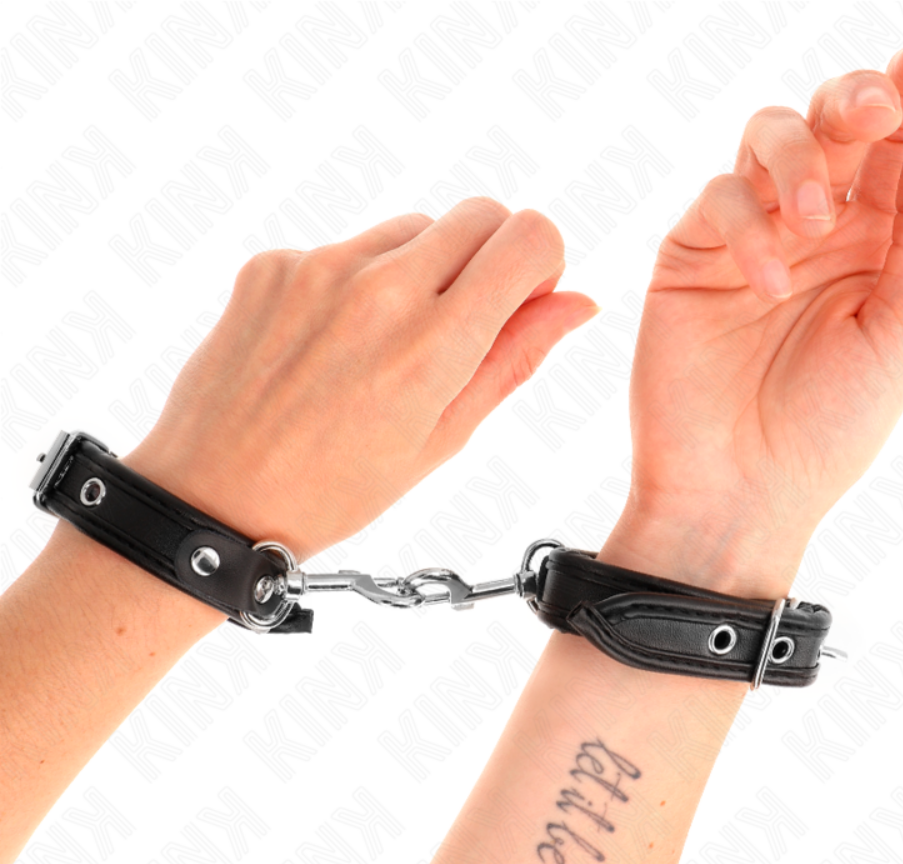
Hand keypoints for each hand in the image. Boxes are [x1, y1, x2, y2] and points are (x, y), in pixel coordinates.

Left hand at [122, 199, 597, 562]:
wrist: (213, 497)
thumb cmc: (334, 489)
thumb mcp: (442, 440)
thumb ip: (513, 359)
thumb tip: (576, 303)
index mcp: (434, 345)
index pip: (530, 236)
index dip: (540, 266)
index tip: (518, 302)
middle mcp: (380, 288)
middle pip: (480, 214)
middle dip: (489, 258)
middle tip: (459, 324)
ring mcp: (320, 268)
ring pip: (413, 227)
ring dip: (422, 270)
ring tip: (384, 345)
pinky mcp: (274, 264)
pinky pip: (348, 247)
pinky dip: (358, 281)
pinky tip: (332, 343)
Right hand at [601, 37, 902, 596]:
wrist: (740, 490)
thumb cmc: (831, 426)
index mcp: (877, 244)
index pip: (897, 148)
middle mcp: (813, 230)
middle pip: (831, 123)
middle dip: (853, 102)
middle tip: (871, 112)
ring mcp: (748, 240)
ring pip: (765, 139)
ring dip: (797, 157)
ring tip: (815, 218)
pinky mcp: (689, 258)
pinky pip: (717, 200)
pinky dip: (746, 227)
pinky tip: (768, 284)